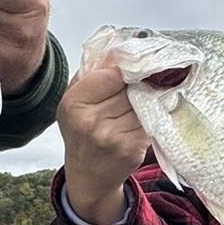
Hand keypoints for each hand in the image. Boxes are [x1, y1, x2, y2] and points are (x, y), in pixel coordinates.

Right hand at [57, 65, 149, 224]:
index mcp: (73, 104)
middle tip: (135, 87)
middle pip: (130, 88)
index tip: (130, 68)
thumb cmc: (81, 132)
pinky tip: (137, 123)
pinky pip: (150, 120)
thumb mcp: (74, 100)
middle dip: (136, 85)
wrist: (88, 176)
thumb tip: (119, 48)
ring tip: (134, 107)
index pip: (111, 74)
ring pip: (143, 103)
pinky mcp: (133, 148)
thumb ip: (92, 74)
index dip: (124, 69)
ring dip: (145, 101)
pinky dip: (149, 118)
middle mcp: (91, 122)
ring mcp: (113, 137)